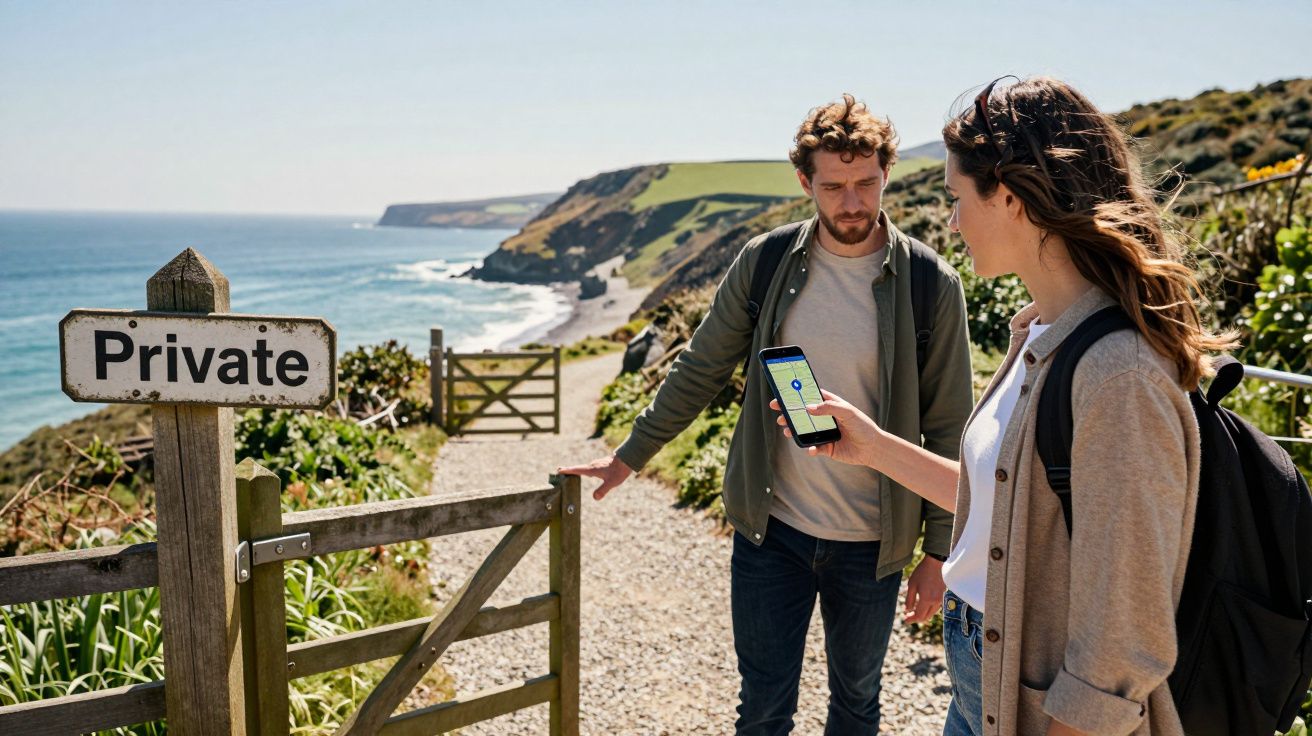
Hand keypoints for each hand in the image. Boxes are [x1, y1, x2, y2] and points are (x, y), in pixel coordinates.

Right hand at [557, 455, 632, 500]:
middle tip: (560, 471)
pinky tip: (588, 475)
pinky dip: (586, 471)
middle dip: (569, 470)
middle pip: (578, 468)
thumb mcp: (611, 483)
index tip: (558, 470)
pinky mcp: (602, 464)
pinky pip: (591, 468)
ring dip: (577, 470)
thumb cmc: (619, 470)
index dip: (567, 470)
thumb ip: (603, 490)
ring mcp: (597, 464)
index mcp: (592, 469)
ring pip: (585, 468)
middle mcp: (593, 466)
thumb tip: (595, 498)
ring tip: (571, 473)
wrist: (628, 458)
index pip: (577, 470)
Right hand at [768, 389, 886, 467]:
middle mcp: (824, 419)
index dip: (796, 396)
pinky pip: (813, 448)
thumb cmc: (863, 426)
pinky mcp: (826, 448)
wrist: (872, 448)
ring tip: (786, 429)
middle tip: (778, 414)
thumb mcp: (847, 412)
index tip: (782, 395)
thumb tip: (808, 408)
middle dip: (789, 414)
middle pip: (802, 414)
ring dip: (793, 430)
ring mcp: (823, 433)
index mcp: (829, 405)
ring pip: (804, 431)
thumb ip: (828, 408)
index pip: (810, 397)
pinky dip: (810, 449)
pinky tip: (810, 449)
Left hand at [904, 555, 945, 624]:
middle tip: (908, 616)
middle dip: (916, 618)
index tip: (905, 620)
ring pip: (931, 613)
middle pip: (926, 616)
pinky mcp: (943, 595)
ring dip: (923, 614)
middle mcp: (935, 602)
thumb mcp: (912, 585)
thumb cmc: (922, 572)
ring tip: (914, 611)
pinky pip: (935, 607)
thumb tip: (908, 610)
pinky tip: (923, 605)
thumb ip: (909, 599)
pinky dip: (928, 609)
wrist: (936, 562)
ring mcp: (941, 599)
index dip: (911, 619)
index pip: (919, 616)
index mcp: (926, 599)